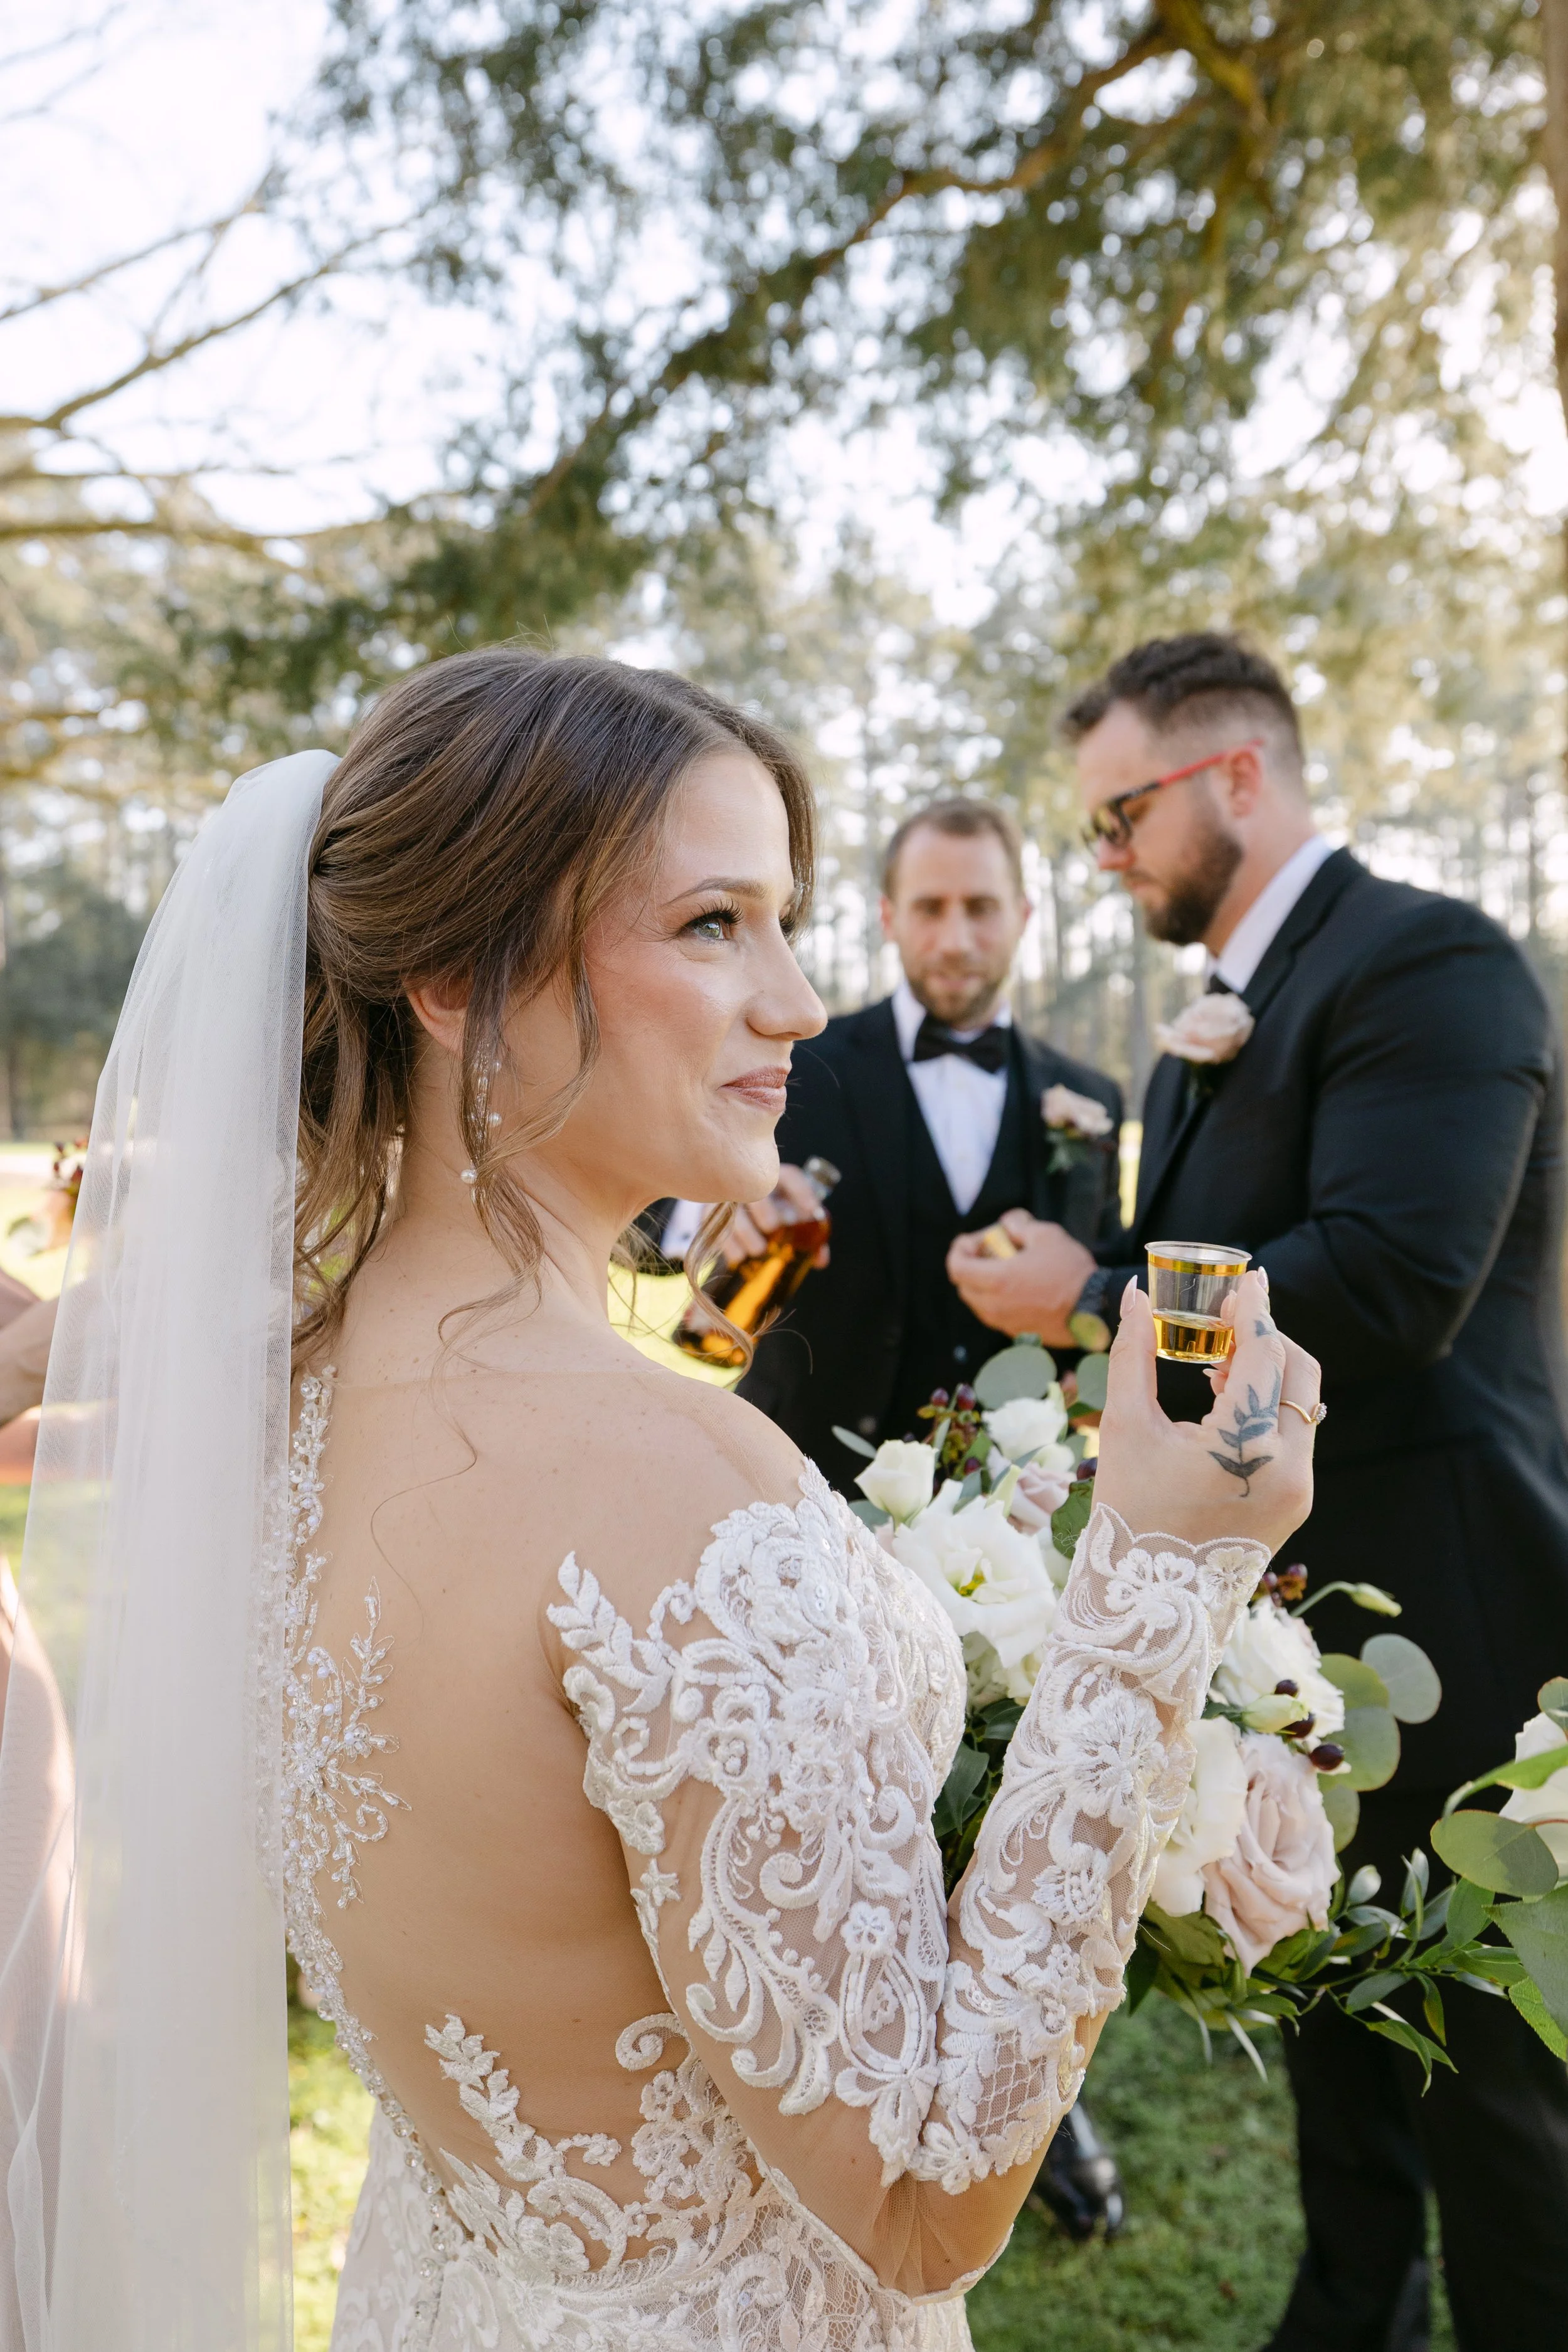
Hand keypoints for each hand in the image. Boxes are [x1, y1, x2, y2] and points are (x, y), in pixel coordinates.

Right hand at [714, 1163, 830, 1269]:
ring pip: (732, 1209)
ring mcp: (726, 1196)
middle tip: (773, 1227)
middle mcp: (749, 1183)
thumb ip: (810, 1238)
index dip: (802, 1192)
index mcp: (776, 1179)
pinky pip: (713, 1226)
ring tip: (757, 1250)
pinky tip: (738, 1257)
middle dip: (764, 1208)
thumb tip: (819, 1260)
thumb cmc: (774, 1213)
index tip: (812, 1213)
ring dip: (745, 1231)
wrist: (736, 1208)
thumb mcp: (792, 1219)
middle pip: (753, 1188)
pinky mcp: (708, 1213)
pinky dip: (727, 1243)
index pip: (790, 1177)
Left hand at [946, 1210, 1095, 1344]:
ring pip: (978, 1303)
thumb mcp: (1047, 1235)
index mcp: (997, 1280)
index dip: (959, 1249)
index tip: (973, 1241)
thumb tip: (1007, 1223)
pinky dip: (997, 1300)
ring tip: (1007, 1270)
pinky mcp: (1017, 1334)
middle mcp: (994, 1306)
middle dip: (971, 1266)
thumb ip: (1020, 1225)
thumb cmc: (1071, 1271)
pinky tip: (1020, 1289)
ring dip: (983, 1285)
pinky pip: (996, 1316)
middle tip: (991, 1253)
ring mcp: (1005, 1323)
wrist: (1095, 1308)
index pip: (955, 1267)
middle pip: (963, 1285)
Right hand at [1092, 1272, 1317, 1554]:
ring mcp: (1300, 1489)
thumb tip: (1137, 1296)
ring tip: (1217, 1363)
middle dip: (1267, 1336)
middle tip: (1225, 1318)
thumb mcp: (1124, 1429)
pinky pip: (1296, 1435)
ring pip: (1302, 1403)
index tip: (1246, 1276)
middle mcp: (1288, 1468)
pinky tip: (1227, 1401)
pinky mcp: (1298, 1502)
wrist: (1150, 1608)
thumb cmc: (1128, 1515)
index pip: (1266, 1353)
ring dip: (1269, 1372)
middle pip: (1299, 1372)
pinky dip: (1269, 1408)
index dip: (1254, 1309)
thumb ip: (1134, 1356)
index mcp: (1245, 1448)